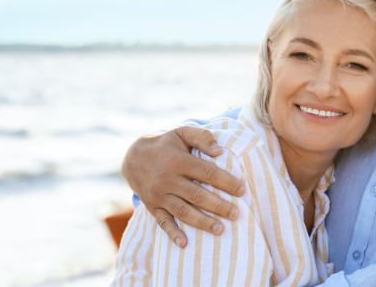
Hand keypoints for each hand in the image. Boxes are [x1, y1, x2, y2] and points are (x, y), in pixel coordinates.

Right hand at [121, 126, 245, 246]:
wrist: (133, 157)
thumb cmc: (166, 144)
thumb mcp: (182, 132)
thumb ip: (202, 137)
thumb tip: (219, 151)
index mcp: (178, 161)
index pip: (207, 172)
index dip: (226, 182)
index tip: (242, 190)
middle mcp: (168, 179)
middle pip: (197, 195)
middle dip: (218, 206)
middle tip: (236, 214)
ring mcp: (158, 195)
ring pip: (183, 211)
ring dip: (202, 222)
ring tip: (220, 230)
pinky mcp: (152, 206)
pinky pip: (162, 222)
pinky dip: (172, 233)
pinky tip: (184, 244)